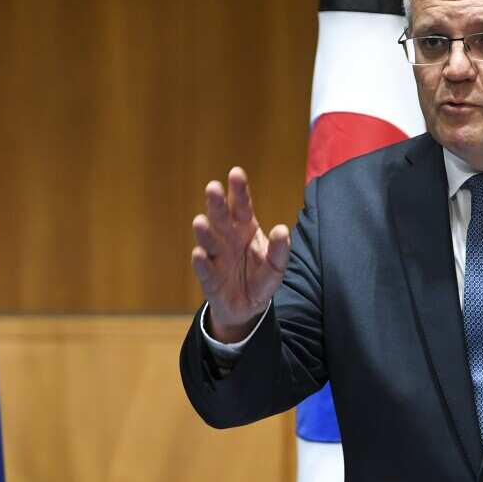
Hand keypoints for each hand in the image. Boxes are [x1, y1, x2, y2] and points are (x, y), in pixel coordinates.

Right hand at [191, 167, 290, 342]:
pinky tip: (199, 254)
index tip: (235, 173)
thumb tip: (282, 230)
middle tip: (212, 188)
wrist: (247, 308)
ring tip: (200, 222)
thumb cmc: (260, 278)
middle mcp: (227, 239)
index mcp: (245, 229)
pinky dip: (202, 262)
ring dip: (204, 232)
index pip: (242, 206)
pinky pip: (205, 270)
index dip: (238, 190)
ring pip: (209, 241)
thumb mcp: (276, 266)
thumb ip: (280, 250)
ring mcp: (216, 258)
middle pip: (221, 218)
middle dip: (216, 203)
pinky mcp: (209, 279)